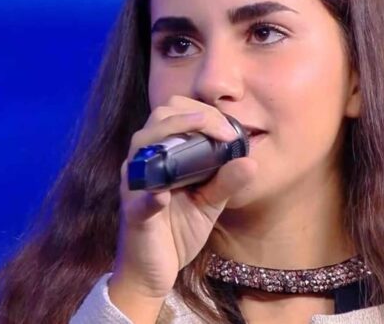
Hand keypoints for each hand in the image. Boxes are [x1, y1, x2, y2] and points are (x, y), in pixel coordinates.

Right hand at [109, 96, 256, 302]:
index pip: (177, 112)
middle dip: (193, 115)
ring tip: (201, 137)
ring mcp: (135, 185)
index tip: (231, 130)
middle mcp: (145, 162)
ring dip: (172, 133)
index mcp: (163, 154)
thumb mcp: (210, 204)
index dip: (205, 112)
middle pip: (159, 116)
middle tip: (223, 132)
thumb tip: (251, 161)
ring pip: (141, 143)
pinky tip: (164, 196)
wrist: (154, 271)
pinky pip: (137, 200)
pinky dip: (149, 196)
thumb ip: (226, 181)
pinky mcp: (132, 214)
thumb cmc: (178, 231)